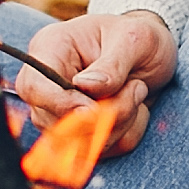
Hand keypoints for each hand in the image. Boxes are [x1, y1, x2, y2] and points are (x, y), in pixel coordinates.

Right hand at [10, 9, 172, 154]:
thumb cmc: (139, 37)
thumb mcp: (133, 39)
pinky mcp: (80, 134)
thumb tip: (85, 86)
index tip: (95, 108)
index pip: (33, 87)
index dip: (61, 104)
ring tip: (138, 90)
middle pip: (55, 123)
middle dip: (104, 116)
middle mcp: (48, 83)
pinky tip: (136, 109)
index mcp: (51, 49)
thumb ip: (112, 64)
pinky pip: (102, 151)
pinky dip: (127, 134)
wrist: (155, 53)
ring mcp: (61, 112)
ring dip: (120, 125)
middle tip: (137, 87)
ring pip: (80, 143)